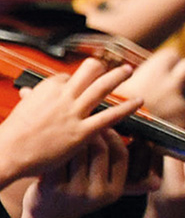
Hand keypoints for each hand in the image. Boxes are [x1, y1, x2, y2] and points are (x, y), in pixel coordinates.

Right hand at [0, 59, 141, 180]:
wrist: (7, 152)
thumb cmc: (13, 134)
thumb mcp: (23, 108)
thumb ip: (33, 99)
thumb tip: (29, 92)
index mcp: (47, 88)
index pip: (69, 77)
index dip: (77, 82)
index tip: (82, 85)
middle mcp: (62, 96)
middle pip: (87, 72)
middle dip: (102, 67)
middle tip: (114, 64)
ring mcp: (73, 113)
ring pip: (101, 88)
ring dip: (118, 76)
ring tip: (129, 70)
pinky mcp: (82, 132)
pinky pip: (110, 116)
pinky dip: (127, 107)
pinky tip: (138, 102)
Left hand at [24, 129, 131, 217]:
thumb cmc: (79, 195)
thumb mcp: (103, 191)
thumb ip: (117, 174)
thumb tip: (146, 168)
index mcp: (113, 192)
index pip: (120, 155)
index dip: (114, 136)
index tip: (106, 127)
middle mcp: (97, 193)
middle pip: (100, 149)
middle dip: (93, 133)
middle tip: (85, 125)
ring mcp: (74, 191)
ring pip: (79, 150)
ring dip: (75, 137)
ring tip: (71, 133)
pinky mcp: (53, 187)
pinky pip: (60, 156)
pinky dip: (58, 146)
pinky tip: (57, 143)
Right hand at [114, 48, 184, 125]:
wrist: (118, 138)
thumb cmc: (109, 110)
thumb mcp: (109, 86)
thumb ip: (119, 76)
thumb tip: (117, 69)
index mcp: (154, 71)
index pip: (171, 54)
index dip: (167, 59)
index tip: (161, 65)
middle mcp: (171, 84)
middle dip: (182, 71)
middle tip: (172, 78)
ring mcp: (180, 104)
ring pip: (184, 94)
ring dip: (174, 97)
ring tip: (155, 107)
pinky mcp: (182, 122)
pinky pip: (181, 115)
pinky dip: (172, 117)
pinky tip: (157, 122)